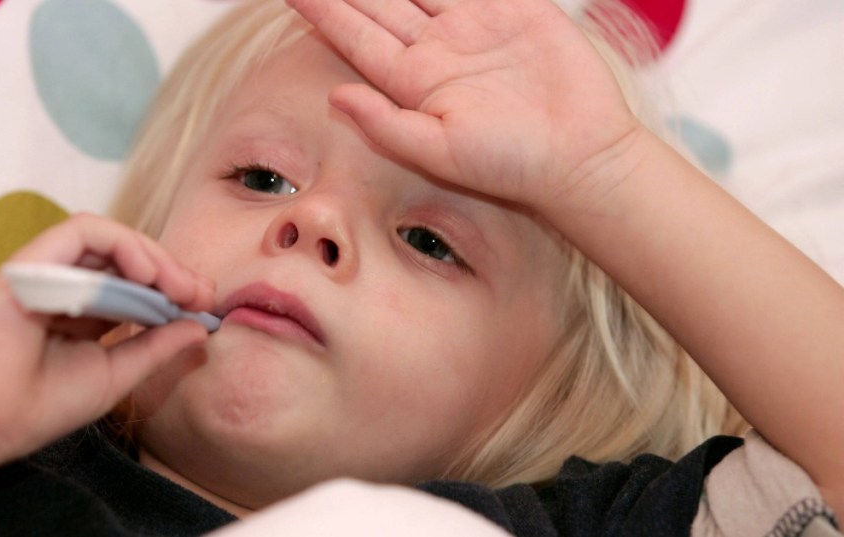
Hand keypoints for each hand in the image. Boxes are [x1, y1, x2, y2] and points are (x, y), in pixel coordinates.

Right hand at [0, 213, 214, 463]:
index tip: (204, 305)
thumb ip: (155, 348)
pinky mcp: (30, 261)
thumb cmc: (37, 405)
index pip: (135, 282)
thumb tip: (201, 327)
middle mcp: (64, 284)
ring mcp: (45, 270)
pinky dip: (120, 243)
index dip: (173, 287)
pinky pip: (82, 232)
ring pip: (108, 237)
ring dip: (151, 255)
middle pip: (126, 257)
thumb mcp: (115, 375)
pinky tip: (146, 272)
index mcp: (82, 310)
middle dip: (170, 270)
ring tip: (178, 285)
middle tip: (200, 293)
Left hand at [287, 0, 644, 210]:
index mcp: (411, 82)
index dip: (322, 11)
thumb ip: (385, 124)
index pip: (355, 36)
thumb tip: (332, 97)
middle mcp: (435, 50)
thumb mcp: (439, 152)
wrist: (580, 155)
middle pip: (379, 2)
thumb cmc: (511, 165)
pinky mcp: (512, 9)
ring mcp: (472, 26)